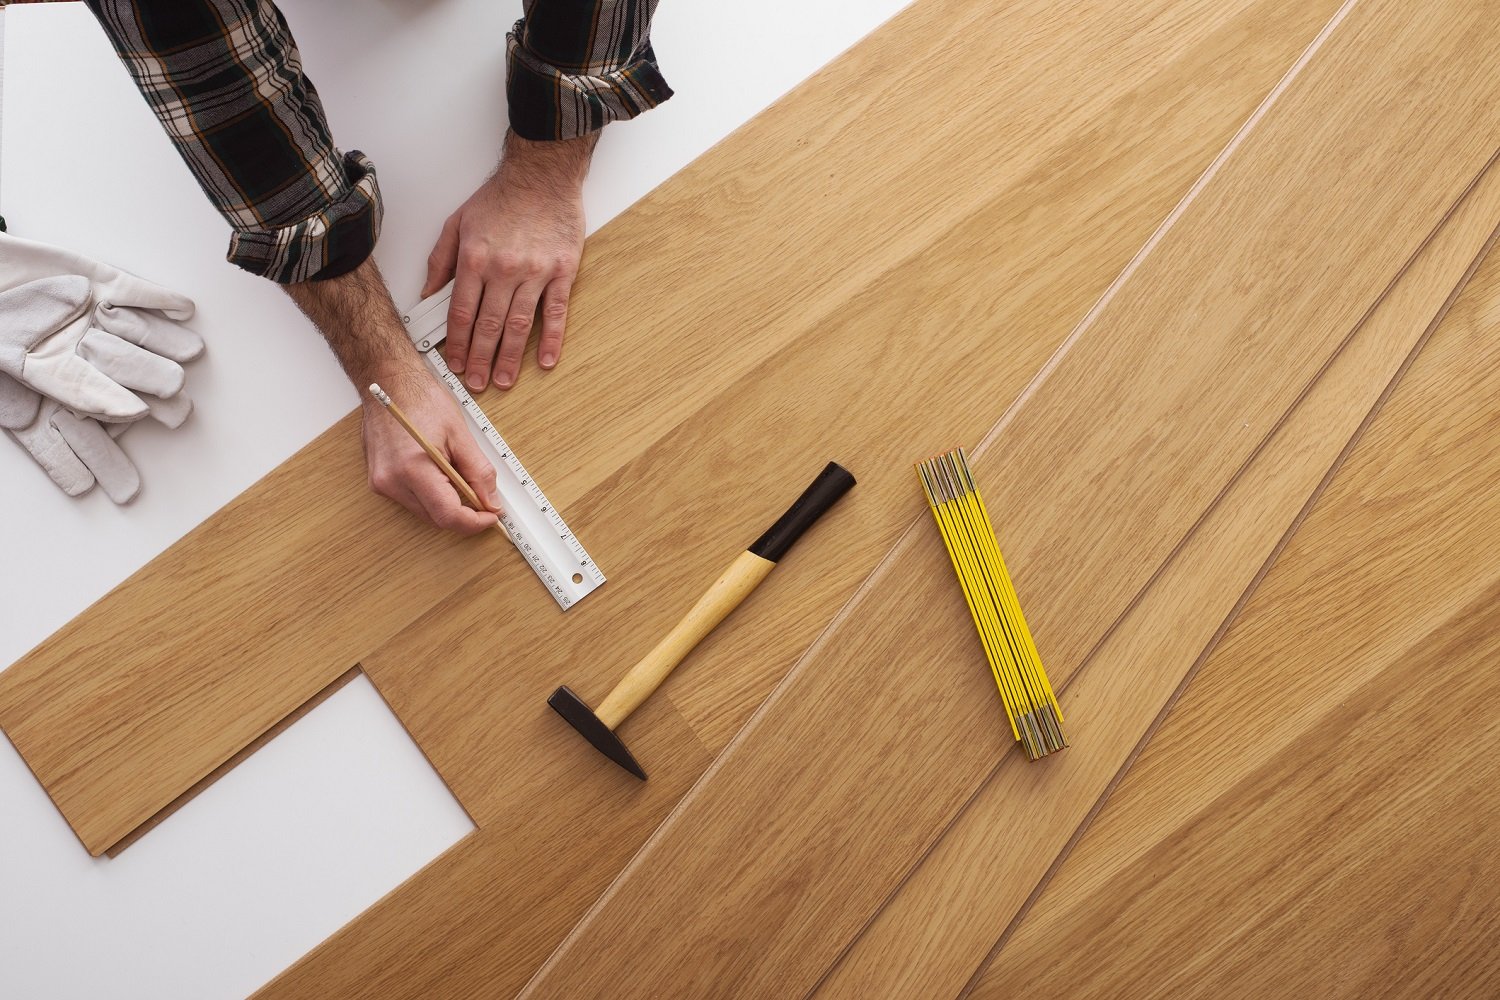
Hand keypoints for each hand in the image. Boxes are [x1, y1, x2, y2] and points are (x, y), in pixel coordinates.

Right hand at [361, 366, 501, 535]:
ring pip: (424, 513)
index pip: (448, 515)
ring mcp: (381, 483)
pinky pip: (412, 501)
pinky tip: (440, 474)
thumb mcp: (460, 434)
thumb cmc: (420, 398)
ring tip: (458, 475)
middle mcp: (391, 481)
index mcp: (412, 469)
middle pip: (436, 518)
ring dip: (447, 504)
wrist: (388, 381)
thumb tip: (491, 501)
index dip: (475, 522)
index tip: (491, 516)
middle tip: (483, 496)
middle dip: (464, 513)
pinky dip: (432, 496)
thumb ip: (478, 472)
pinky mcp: (379, 481)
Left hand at [422, 130, 594, 391]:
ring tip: (503, 379)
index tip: (456, 363)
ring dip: (509, 357)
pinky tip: (545, 359)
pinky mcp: (563, 272)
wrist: (543, 175)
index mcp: (475, 259)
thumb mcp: (457, 222)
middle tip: (477, 383)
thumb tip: (428, 293)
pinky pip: (556, 312)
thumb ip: (440, 260)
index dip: (457, 343)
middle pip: (488, 326)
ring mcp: (535, 273)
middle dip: (480, 359)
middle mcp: (504, 269)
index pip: (462, 312)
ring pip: (518, 325)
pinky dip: (551, 339)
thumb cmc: (502, 197)